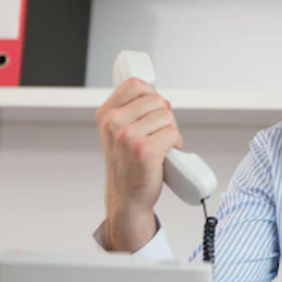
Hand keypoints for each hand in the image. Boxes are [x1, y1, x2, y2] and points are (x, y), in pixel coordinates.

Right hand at [95, 77, 183, 251]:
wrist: (127, 197)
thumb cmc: (127, 164)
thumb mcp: (118, 132)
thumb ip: (130, 109)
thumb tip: (154, 91)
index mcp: (106, 114)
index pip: (135, 84)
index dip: (151, 94)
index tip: (151, 109)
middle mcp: (113, 123)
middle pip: (157, 99)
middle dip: (164, 116)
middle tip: (157, 133)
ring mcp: (127, 136)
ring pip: (167, 116)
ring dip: (171, 131)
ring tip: (160, 145)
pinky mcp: (145, 150)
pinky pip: (173, 133)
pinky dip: (176, 144)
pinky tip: (166, 154)